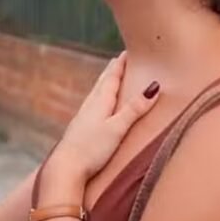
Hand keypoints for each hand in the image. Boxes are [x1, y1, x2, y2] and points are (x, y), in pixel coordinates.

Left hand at [48, 52, 159, 181]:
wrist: (65, 168)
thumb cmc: (92, 149)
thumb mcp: (117, 128)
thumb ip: (134, 109)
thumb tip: (154, 87)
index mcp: (100, 101)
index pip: (112, 77)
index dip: (120, 64)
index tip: (127, 52)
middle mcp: (89, 105)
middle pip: (102, 83)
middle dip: (112, 70)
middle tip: (119, 59)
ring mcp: (83, 117)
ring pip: (96, 94)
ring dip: (104, 84)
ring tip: (110, 79)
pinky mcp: (80, 129)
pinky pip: (92, 106)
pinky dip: (99, 99)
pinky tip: (97, 108)